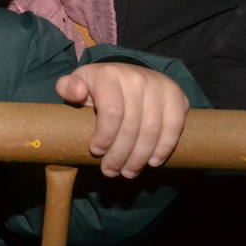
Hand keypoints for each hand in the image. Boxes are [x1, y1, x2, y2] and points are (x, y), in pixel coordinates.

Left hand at [57, 62, 188, 177]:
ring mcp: (159, 86)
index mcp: (109, 74)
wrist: (127, 74)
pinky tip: (152, 162)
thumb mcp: (77, 82)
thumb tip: (77, 93)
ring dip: (140, 157)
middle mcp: (136, 78)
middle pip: (132, 125)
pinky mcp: (177, 95)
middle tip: (111, 171)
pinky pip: (174, 126)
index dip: (105, 136)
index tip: (96, 152)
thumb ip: (68, 87)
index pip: (112, 112)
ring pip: (153, 129)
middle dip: (120, 154)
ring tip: (129, 172)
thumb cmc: (97, 85)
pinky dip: (164, 147)